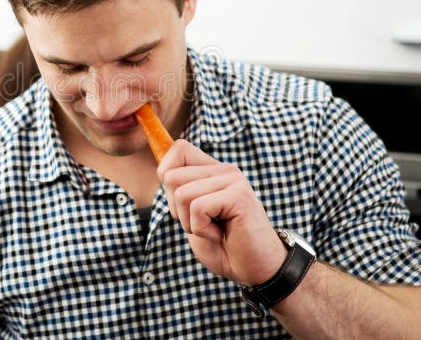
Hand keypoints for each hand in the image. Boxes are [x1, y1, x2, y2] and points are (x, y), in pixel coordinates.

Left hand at [157, 140, 285, 285]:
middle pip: (171, 176)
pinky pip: (198, 208)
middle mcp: (225, 170)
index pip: (179, 149)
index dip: (166, 175)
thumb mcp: (193, 218)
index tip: (181, 203)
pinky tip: (221, 234)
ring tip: (214, 229)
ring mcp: (233, 181)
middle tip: (202, 223)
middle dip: (176, 209)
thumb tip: (164, 171)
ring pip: (182, 194)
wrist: (256, 270)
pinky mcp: (238, 196)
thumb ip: (180, 193)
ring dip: (190, 222)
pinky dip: (202, 230)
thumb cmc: (224, 246)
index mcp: (214, 171)